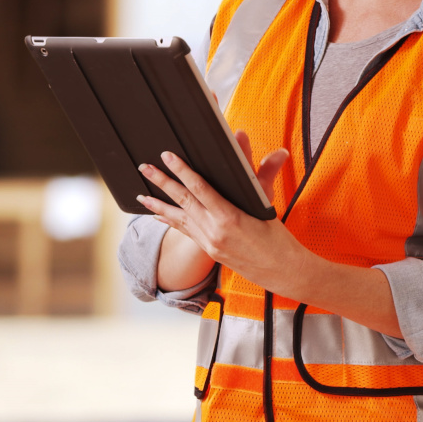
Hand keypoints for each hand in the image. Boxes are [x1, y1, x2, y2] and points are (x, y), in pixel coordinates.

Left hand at [137, 133, 296, 285]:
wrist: (280, 271)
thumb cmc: (278, 239)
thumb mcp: (268, 203)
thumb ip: (264, 172)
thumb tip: (275, 149)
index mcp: (229, 217)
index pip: (199, 188)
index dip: (182, 170)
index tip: (168, 156)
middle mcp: (214, 231)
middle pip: (182, 201)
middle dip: (161, 182)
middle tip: (145, 167)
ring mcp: (208, 243)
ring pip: (178, 218)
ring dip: (158, 205)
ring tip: (141, 195)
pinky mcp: (209, 250)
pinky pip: (185, 232)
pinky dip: (171, 222)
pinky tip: (159, 216)